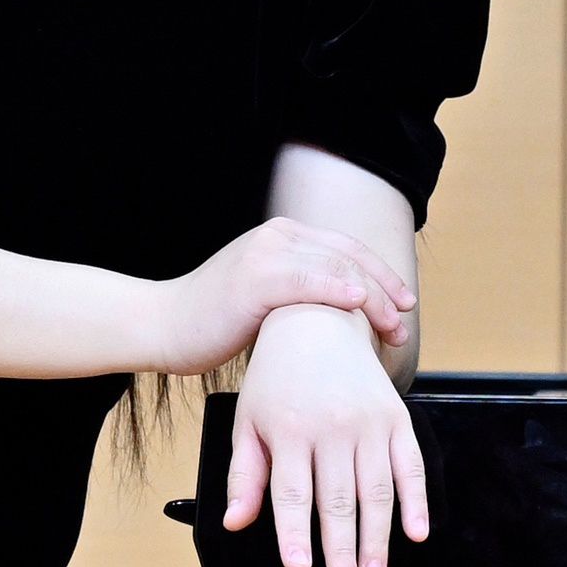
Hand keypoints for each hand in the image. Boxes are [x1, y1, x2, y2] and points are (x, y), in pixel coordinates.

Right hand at [156, 217, 415, 377]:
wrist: (161, 326)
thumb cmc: (210, 324)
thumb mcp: (263, 301)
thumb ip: (298, 296)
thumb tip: (339, 319)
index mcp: (283, 238)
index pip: (348, 251)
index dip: (382, 277)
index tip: (405, 306)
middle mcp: (279, 236)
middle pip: (350, 258)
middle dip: (385, 292)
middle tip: (403, 325)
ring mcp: (267, 253)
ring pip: (339, 269)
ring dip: (374, 300)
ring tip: (392, 329)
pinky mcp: (256, 277)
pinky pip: (310, 280)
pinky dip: (340, 291)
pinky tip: (361, 306)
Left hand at [222, 303, 429, 566]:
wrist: (318, 319)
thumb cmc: (277, 378)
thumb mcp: (249, 421)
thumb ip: (245, 475)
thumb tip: (234, 522)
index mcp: (290, 430)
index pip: (292, 493)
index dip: (296, 534)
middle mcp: (332, 427)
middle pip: (338, 500)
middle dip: (342, 550)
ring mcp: (368, 423)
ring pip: (377, 491)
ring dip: (378, 539)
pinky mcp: (396, 418)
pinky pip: (410, 466)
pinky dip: (416, 501)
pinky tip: (415, 532)